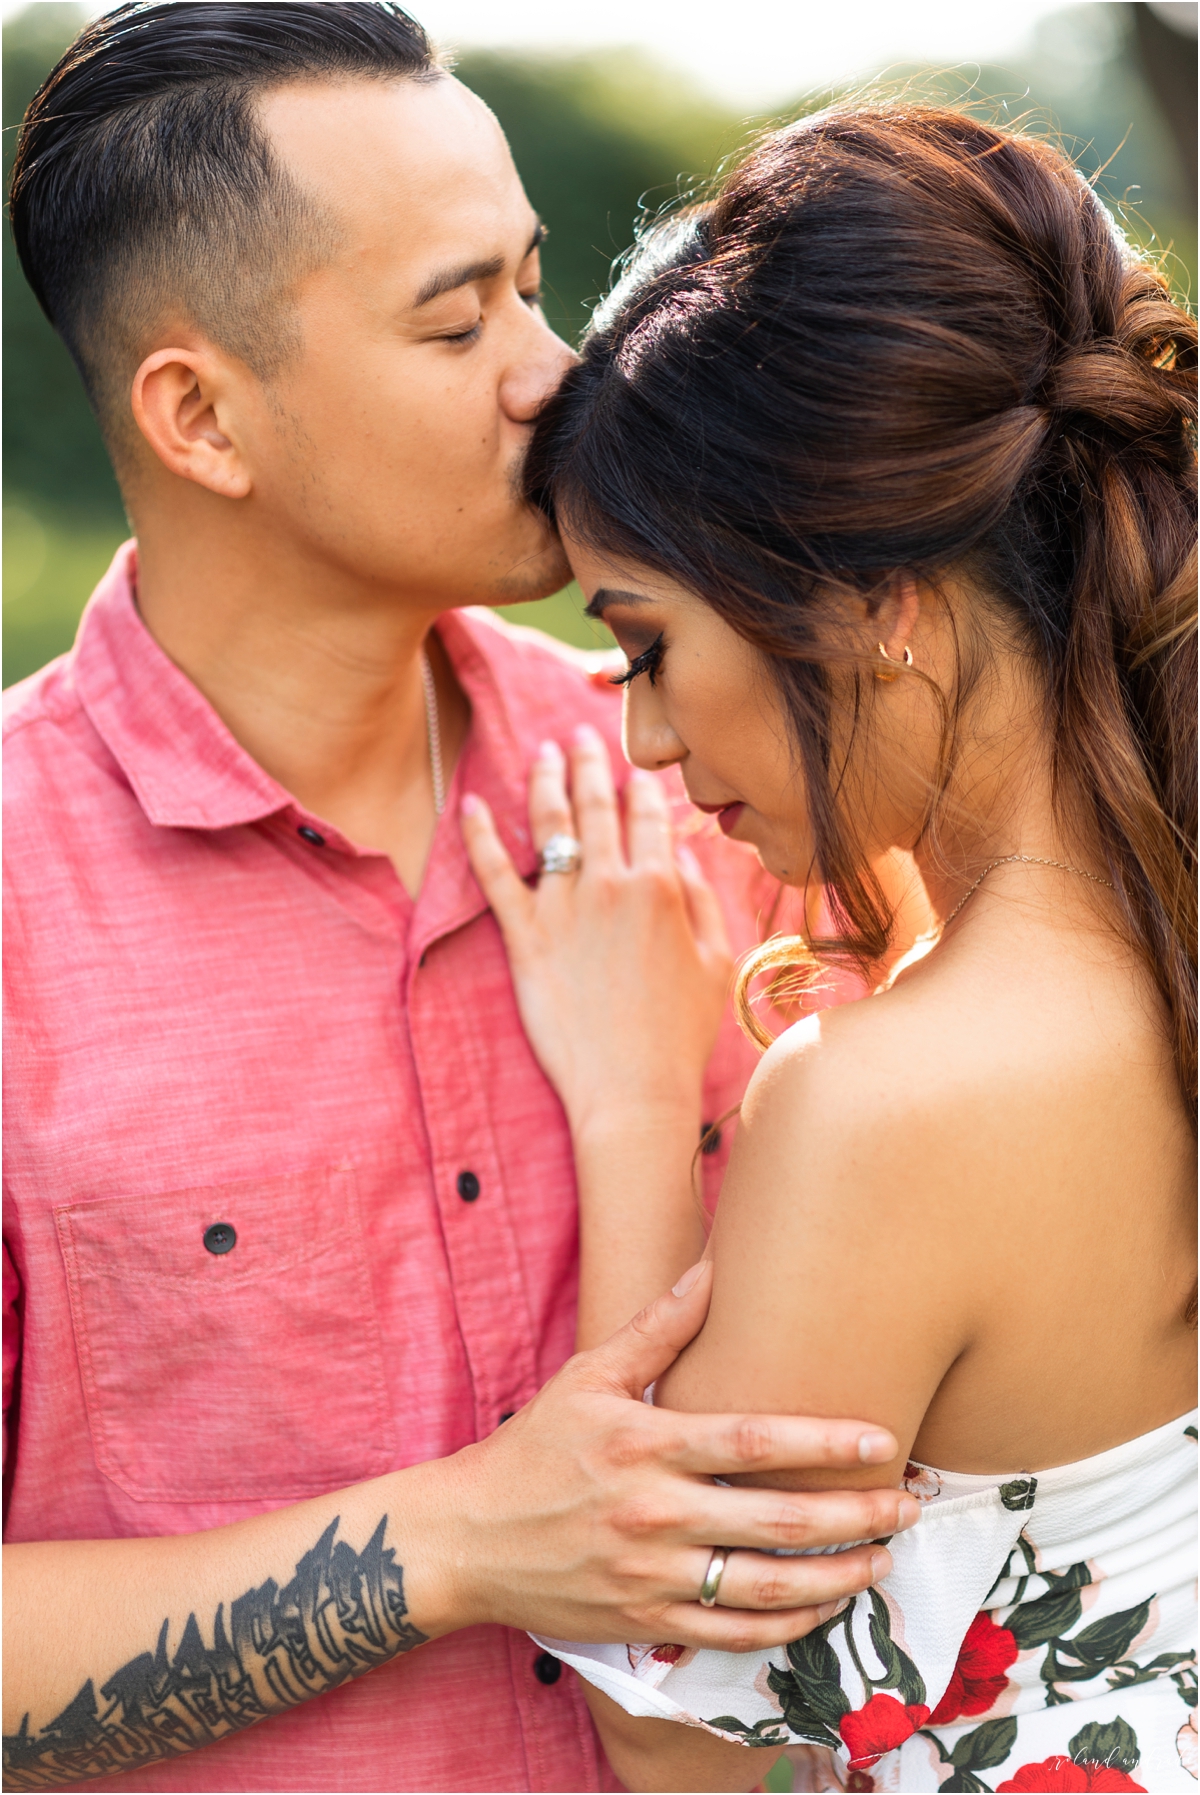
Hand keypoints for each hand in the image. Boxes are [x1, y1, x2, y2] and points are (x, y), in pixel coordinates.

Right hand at [420, 1261, 919, 1650]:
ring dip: (835, 1578)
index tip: (881, 1439)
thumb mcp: (589, 1378)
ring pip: (764, 1588)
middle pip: (775, 1520)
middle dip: (853, 1516)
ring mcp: (650, 1575)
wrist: (468, 1538)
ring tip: (880, 1560)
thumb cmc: (535, 1449)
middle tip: (908, 1506)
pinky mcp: (645, 1621)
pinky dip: (786, 1627)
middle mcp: (653, 1513)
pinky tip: (822, 1609)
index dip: (823, 1442)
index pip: (752, 1441)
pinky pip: (732, 1636)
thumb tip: (712, 1267)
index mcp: (645, 1445)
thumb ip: (658, 1329)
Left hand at [461, 726, 731, 1139]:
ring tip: (539, 752)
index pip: (647, 815)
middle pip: (596, 805)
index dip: (639, 784)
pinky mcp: (524, 937)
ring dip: (544, 781)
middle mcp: (611, 885)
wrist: (632, 1090)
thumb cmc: (680, 1036)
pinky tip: (469, 805)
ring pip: (550, 825)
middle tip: (577, 733)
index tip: (631, 766)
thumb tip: (683, 854)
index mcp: (662, 888)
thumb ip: (703, 901)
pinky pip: (494, 874)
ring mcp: (564, 909)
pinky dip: (479, 835)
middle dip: (587, 762)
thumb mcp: (715, 962)